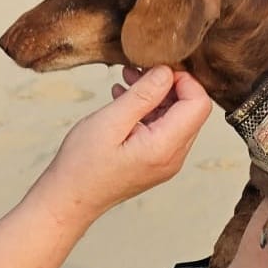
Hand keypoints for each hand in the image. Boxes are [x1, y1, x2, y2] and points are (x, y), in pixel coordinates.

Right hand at [33, 64, 210, 221]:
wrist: (69, 199)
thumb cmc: (82, 165)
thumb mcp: (110, 121)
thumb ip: (143, 95)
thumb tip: (167, 72)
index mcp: (165, 148)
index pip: (199, 104)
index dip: (183, 80)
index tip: (155, 68)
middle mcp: (173, 157)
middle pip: (191, 110)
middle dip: (168, 84)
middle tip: (139, 69)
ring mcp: (166, 161)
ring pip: (176, 117)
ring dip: (155, 95)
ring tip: (128, 80)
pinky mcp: (155, 161)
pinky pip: (163, 128)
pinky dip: (148, 109)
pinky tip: (124, 99)